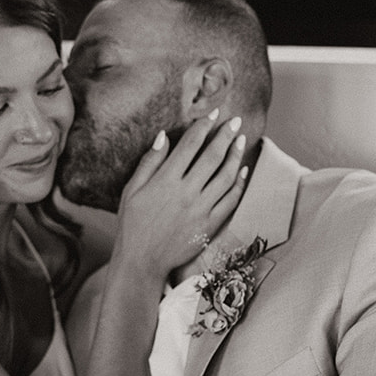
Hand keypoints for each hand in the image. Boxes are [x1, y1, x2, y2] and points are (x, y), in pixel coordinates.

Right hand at [113, 113, 250, 280]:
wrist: (142, 262)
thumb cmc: (132, 225)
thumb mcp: (132, 191)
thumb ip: (149, 162)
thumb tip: (163, 136)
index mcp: (166, 180)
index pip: (190, 145)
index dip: (203, 126)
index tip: (212, 114)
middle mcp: (186, 192)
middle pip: (212, 156)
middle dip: (225, 134)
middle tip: (235, 120)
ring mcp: (201, 209)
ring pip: (225, 176)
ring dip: (235, 155)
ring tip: (241, 140)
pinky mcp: (209, 225)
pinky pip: (230, 200)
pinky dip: (239, 183)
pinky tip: (242, 171)